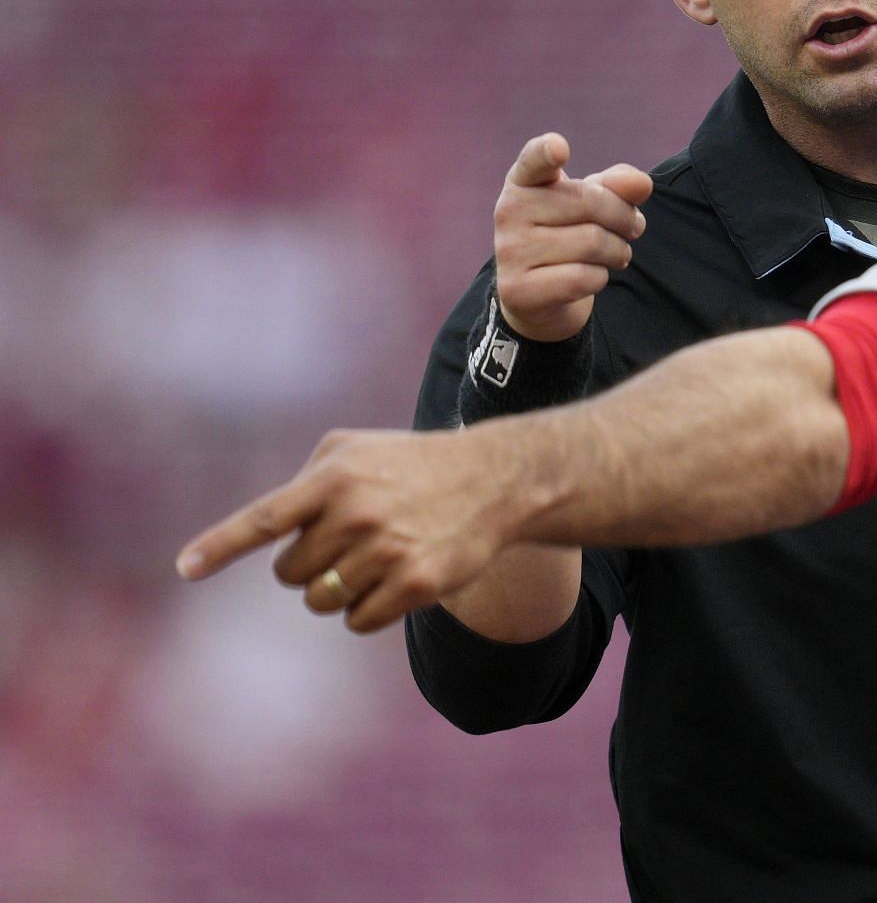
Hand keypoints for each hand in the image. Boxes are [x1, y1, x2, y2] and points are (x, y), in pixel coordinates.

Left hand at [175, 429, 524, 632]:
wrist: (496, 479)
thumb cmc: (414, 464)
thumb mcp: (356, 449)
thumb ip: (304, 483)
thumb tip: (263, 534)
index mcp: (334, 477)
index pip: (264, 519)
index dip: (220, 546)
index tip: (185, 569)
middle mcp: (356, 514)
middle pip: (290, 574)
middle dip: (309, 567)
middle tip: (346, 544)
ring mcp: (385, 551)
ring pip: (321, 602)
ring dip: (337, 590)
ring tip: (374, 559)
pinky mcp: (413, 584)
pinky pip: (357, 621)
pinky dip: (367, 609)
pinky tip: (395, 580)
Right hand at [495, 133, 651, 342]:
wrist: (540, 296)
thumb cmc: (569, 235)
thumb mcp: (594, 204)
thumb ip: (618, 186)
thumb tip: (642, 184)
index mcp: (524, 181)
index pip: (534, 161)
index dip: (546, 152)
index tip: (559, 148)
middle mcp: (509, 210)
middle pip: (590, 203)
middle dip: (624, 218)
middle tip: (633, 229)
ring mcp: (509, 251)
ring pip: (592, 242)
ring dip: (618, 251)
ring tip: (615, 254)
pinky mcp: (518, 289)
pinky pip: (583, 278)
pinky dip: (601, 278)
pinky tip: (592, 276)